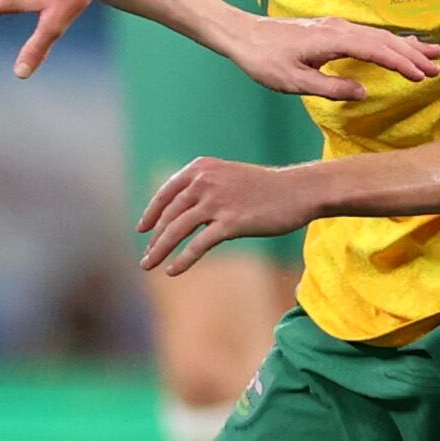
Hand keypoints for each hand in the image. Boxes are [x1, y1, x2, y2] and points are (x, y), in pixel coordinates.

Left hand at [139, 156, 313, 272]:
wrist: (297, 190)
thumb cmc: (265, 188)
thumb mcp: (227, 178)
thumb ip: (204, 189)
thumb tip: (183, 213)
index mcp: (201, 169)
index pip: (166, 193)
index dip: (151, 213)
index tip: (142, 229)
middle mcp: (204, 182)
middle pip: (168, 214)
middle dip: (154, 238)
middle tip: (146, 257)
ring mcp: (216, 202)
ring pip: (176, 230)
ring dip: (159, 251)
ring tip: (149, 266)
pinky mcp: (230, 223)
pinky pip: (198, 245)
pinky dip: (182, 260)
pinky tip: (173, 271)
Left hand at [221, 12, 439, 100]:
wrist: (242, 35)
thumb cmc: (264, 59)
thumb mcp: (294, 81)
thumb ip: (330, 87)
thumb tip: (363, 92)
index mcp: (332, 40)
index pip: (376, 50)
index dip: (401, 63)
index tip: (421, 76)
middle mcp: (339, 28)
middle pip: (384, 40)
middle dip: (412, 55)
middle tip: (437, 69)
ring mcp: (336, 27)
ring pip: (379, 36)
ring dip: (405, 47)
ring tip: (433, 54)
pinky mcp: (332, 31)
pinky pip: (368, 36)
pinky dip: (389, 42)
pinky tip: (401, 46)